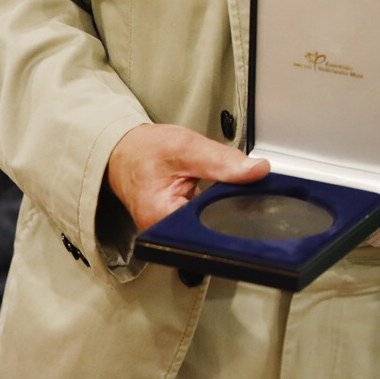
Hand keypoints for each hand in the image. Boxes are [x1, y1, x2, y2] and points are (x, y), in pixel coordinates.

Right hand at [104, 122, 268, 234]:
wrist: (122, 151)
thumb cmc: (143, 151)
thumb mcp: (187, 147)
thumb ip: (223, 161)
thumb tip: (257, 171)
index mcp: (163, 217)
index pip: (212, 225)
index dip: (237, 210)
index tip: (249, 193)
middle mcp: (164, 231)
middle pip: (213, 227)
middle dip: (232, 207)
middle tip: (237, 184)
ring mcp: (169, 230)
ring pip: (211, 223)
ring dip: (223, 205)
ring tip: (220, 185)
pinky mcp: (175, 223)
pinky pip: (203, 218)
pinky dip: (214, 204)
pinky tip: (214, 191)